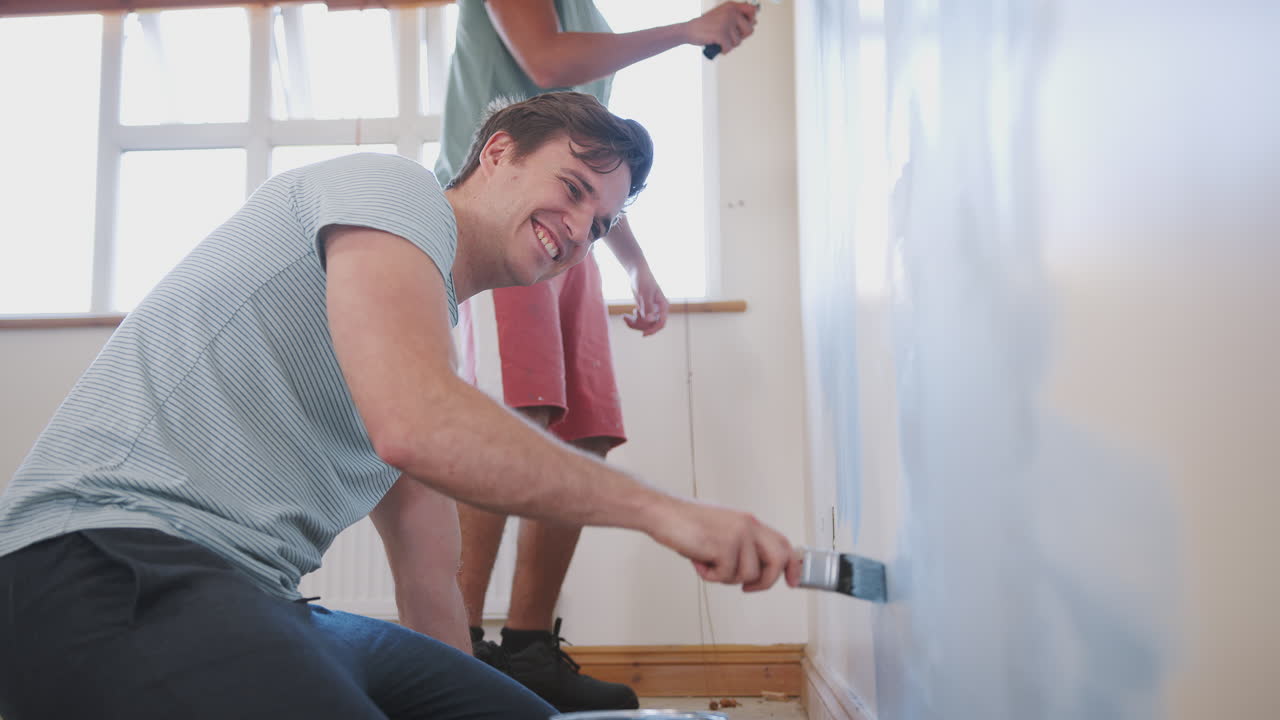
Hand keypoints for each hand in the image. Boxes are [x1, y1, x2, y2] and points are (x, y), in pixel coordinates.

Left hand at [623, 265, 668, 335]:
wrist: (637, 273)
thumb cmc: (643, 280)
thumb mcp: (645, 293)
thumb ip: (648, 307)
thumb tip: (650, 320)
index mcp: (663, 306)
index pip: (661, 323)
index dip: (653, 330)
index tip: (643, 334)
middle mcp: (658, 310)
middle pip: (650, 325)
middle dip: (639, 325)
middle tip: (627, 319)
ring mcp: (651, 311)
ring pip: (644, 324)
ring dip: (634, 323)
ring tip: (625, 317)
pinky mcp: (644, 310)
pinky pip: (639, 320)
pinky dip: (631, 320)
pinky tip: (624, 316)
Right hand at [645, 496, 800, 591]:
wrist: (662, 513)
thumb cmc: (687, 524)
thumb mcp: (722, 531)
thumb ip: (741, 547)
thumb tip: (754, 573)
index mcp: (749, 522)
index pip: (783, 543)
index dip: (791, 565)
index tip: (793, 581)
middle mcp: (748, 526)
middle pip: (778, 559)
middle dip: (766, 581)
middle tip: (748, 588)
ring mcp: (738, 535)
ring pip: (748, 574)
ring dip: (725, 577)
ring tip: (708, 564)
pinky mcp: (724, 546)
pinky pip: (726, 576)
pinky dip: (710, 576)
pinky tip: (699, 562)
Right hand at [683, 2, 758, 55]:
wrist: (689, 30)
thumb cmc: (706, 25)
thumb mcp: (723, 16)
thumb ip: (738, 18)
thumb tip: (755, 22)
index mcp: (732, 6)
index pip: (752, 11)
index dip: (751, 21)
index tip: (742, 27)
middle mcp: (730, 12)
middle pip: (750, 29)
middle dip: (741, 37)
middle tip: (730, 37)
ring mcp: (726, 22)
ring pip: (738, 41)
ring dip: (730, 45)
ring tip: (721, 41)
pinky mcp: (721, 33)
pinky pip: (729, 47)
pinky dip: (724, 50)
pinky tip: (719, 47)